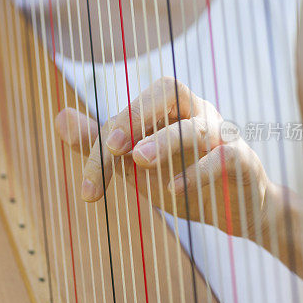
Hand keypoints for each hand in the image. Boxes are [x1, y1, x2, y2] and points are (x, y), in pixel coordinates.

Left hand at [56, 76, 272, 238]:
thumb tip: (58, 116)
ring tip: (139, 161)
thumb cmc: (182, 179)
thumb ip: (99, 144)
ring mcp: (222, 135)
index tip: (89, 184)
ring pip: (194, 127)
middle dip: (135, 116)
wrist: (237, 211)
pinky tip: (174, 190)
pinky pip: (224, 157)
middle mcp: (196, 111)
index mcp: (169, 107)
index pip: (131, 109)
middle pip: (167, 91)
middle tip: (110, 146)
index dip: (104, 138)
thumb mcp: (135, 165)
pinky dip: (199, 173)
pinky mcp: (243, 162)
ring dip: (165, 141)